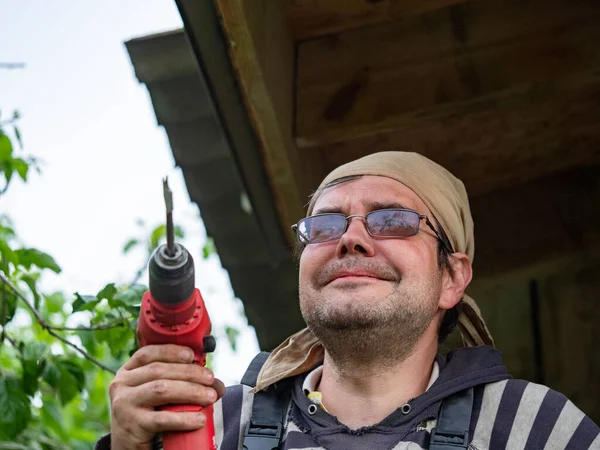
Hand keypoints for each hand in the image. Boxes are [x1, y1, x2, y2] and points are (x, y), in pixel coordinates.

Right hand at [108, 344, 225, 449]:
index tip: (191, 355)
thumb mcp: (157, 394)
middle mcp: (122, 384)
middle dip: (189, 372)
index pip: (147, 354)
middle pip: (159, 370)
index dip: (170, 351)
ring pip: (162, 389)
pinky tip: (199, 419)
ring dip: (191, 391)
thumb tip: (216, 384)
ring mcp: (124, 404)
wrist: (127, 447)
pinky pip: (163, 418)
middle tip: (210, 379)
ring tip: (210, 396)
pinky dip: (184, 418)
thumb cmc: (147, 415)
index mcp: (128, 372)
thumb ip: (179, 382)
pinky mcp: (133, 425)